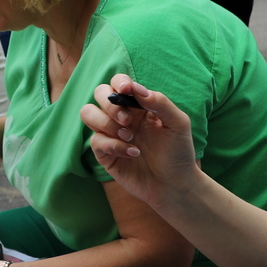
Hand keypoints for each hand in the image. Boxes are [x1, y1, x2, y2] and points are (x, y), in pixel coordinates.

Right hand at [80, 76, 201, 209]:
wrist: (175, 185)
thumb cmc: (179, 152)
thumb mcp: (178, 124)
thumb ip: (160, 102)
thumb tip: (137, 89)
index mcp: (138, 105)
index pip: (119, 84)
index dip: (118, 82)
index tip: (126, 90)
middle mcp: (122, 116)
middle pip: (99, 94)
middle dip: (110, 104)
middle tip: (128, 120)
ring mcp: (111, 134)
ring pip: (88, 114)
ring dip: (106, 122)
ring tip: (129, 136)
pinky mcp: (105, 154)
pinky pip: (96, 141)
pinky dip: (114, 145)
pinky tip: (133, 153)